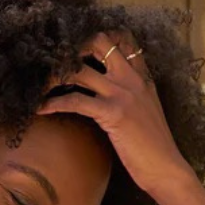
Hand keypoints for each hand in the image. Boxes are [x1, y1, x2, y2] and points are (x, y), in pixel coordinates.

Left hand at [35, 31, 193, 199]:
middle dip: (74, 48)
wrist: (166, 168)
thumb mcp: (146, 112)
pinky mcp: (112, 113)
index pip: (124, 38)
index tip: (80, 48)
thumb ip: (131, 97)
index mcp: (142, 77)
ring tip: (38, 86)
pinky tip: (40, 109)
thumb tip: (108, 97)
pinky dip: (54, 103)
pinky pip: (75, 101)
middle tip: (56, 64)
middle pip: (99, 41)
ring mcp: (122, 94)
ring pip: (80, 70)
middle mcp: (132, 78)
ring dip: (55, 76)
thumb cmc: (154, 147)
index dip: (99, 37)